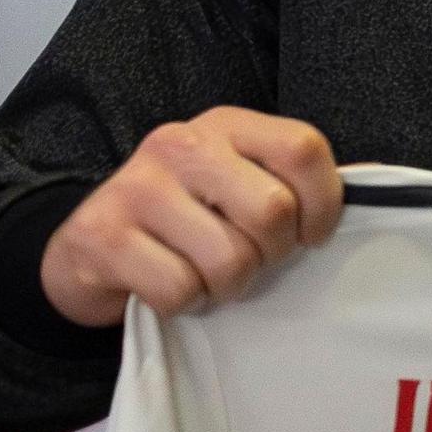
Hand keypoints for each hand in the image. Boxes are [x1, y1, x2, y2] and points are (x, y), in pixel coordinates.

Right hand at [42, 108, 343, 326]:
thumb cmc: (185, 220)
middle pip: (272, 211)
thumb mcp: (236, 184)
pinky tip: (172, 287)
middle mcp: (180, 145)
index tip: (310, 236)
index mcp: (225, 127)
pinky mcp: (103, 237)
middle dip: (272, 255)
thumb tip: (343, 216)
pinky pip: (180, 289)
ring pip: (230, 259)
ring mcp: (137, 188)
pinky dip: (187, 304)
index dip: (323, 203)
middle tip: (250, 260)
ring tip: (208, 276)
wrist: (88, 248)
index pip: (302, 149)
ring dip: (229, 287)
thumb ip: (285, 185)